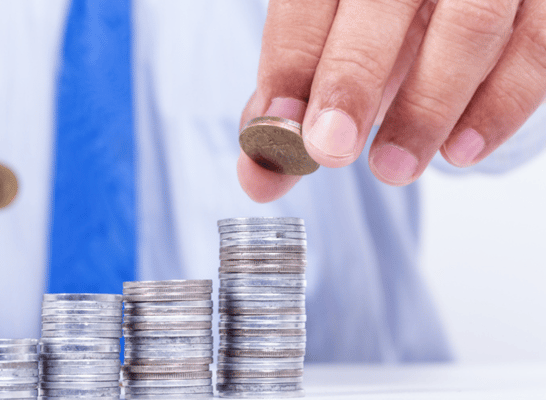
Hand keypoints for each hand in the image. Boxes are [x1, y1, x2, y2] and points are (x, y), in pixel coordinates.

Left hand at [239, 0, 545, 201]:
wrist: (454, 0)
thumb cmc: (379, 30)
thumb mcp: (330, 51)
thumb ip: (293, 106)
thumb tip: (258, 177)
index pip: (308, 2)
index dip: (291, 63)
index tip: (279, 127)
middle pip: (382, 2)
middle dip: (351, 78)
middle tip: (332, 148)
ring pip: (468, 24)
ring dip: (427, 106)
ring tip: (393, 167)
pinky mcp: (544, 0)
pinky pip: (536, 47)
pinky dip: (501, 104)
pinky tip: (462, 151)